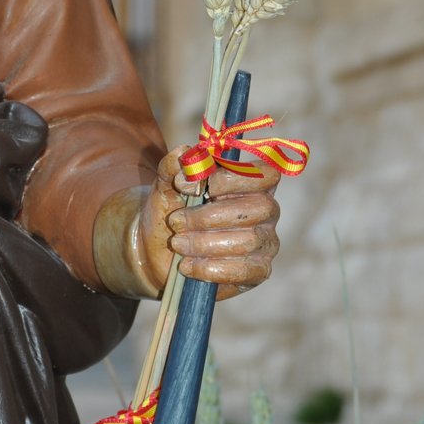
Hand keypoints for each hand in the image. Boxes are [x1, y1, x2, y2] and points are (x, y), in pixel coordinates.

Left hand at [138, 147, 280, 300]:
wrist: (158, 250)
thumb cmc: (172, 211)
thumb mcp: (166, 185)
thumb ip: (172, 166)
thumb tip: (183, 152)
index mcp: (250, 183)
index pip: (266, 174)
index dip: (237, 178)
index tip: (204, 187)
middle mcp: (265, 210)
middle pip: (258, 208)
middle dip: (211, 216)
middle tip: (176, 221)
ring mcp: (265, 242)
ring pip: (248, 240)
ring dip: (205, 243)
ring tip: (177, 244)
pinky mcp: (257, 271)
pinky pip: (245, 271)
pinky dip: (213, 269)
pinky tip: (188, 266)